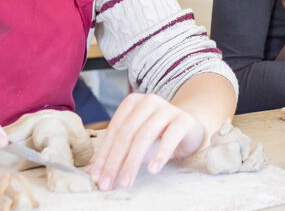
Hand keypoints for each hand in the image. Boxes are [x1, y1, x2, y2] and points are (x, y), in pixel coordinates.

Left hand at [89, 93, 206, 190]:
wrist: (190, 126)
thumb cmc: (159, 134)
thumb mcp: (136, 139)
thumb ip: (118, 151)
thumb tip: (94, 172)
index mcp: (132, 103)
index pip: (114, 130)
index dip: (104, 154)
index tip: (96, 176)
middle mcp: (148, 101)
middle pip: (126, 133)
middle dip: (115, 161)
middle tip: (108, 183)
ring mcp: (167, 109)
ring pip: (145, 135)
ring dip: (133, 162)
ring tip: (126, 181)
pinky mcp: (183, 119)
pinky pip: (170, 137)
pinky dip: (160, 154)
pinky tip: (152, 169)